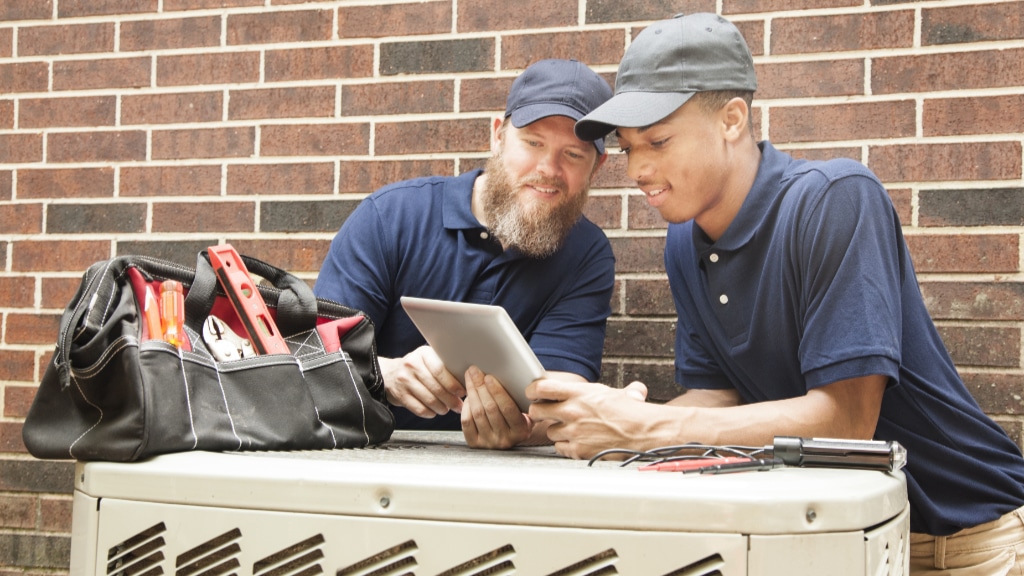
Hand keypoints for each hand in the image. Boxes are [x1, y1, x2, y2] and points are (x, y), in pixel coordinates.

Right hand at [378, 346, 464, 417]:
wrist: (389, 373)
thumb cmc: (417, 367)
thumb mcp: (428, 359)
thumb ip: (444, 366)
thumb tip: (468, 381)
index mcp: (423, 354)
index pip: (440, 370)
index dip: (453, 383)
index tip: (462, 392)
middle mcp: (412, 365)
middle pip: (436, 387)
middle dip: (450, 400)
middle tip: (459, 406)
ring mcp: (404, 380)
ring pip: (428, 400)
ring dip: (442, 408)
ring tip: (447, 409)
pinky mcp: (399, 395)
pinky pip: (419, 409)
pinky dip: (429, 413)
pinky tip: (434, 412)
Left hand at [462, 366, 532, 448]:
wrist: (510, 439)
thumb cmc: (519, 417)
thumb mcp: (526, 411)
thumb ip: (521, 397)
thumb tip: (508, 373)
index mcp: (521, 431)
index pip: (508, 408)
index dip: (497, 391)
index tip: (489, 376)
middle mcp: (505, 439)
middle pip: (490, 408)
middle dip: (481, 387)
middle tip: (475, 371)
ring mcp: (489, 443)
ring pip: (477, 413)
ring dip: (472, 392)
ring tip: (470, 378)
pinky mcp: (475, 444)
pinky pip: (467, 422)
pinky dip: (466, 406)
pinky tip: (468, 396)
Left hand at [527, 379, 648, 459]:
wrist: (644, 434)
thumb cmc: (634, 414)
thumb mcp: (622, 394)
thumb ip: (617, 391)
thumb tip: (636, 390)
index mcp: (579, 393)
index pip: (541, 387)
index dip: (533, 390)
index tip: (534, 393)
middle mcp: (572, 411)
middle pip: (536, 411)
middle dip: (539, 413)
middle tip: (547, 414)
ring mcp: (573, 432)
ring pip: (549, 432)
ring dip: (557, 431)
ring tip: (572, 430)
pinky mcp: (577, 450)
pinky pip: (560, 448)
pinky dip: (566, 446)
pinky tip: (578, 442)